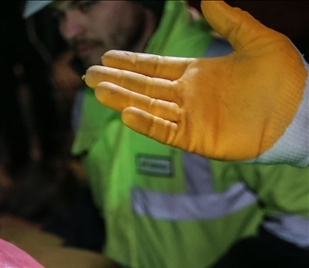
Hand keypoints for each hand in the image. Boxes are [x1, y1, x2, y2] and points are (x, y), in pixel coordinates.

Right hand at [84, 1, 307, 161]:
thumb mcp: (258, 40)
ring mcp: (191, 119)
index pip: (155, 67)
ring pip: (148, 109)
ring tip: (98, 91)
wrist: (301, 109)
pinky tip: (126, 114)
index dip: (131, 63)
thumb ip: (231, 22)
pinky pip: (165, 131)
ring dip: (122, 100)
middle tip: (88, 75)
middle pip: (143, 88)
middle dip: (116, 81)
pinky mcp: (197, 138)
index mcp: (198, 73)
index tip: (107, 57)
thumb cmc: (284, 76)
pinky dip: (145, 123)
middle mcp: (188, 97)